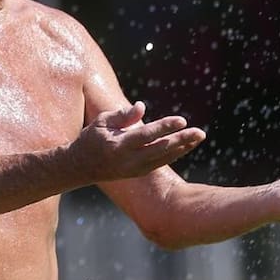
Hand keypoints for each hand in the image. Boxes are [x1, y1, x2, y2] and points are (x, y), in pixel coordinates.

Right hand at [73, 102, 206, 180]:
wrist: (79, 168)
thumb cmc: (91, 138)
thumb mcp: (101, 122)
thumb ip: (122, 115)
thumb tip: (142, 106)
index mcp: (118, 146)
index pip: (146, 135)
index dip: (165, 127)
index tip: (182, 120)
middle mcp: (128, 160)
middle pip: (160, 149)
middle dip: (182, 140)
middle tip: (200, 132)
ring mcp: (134, 169)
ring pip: (164, 158)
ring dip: (183, 147)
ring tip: (200, 137)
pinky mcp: (138, 172)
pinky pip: (161, 162)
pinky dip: (175, 153)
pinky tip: (187, 144)